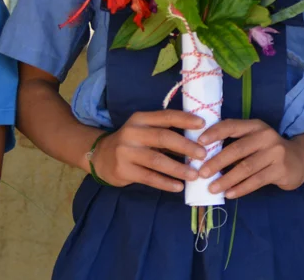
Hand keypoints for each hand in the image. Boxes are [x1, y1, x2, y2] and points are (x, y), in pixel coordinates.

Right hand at [89, 110, 206, 191]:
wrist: (100, 157)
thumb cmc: (132, 143)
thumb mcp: (144, 130)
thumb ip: (164, 131)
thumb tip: (197, 140)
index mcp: (141, 119)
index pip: (166, 116)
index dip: (185, 119)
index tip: (203, 124)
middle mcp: (132, 133)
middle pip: (163, 138)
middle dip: (186, 146)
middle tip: (203, 154)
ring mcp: (126, 152)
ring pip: (157, 160)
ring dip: (178, 168)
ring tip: (194, 175)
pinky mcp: (123, 170)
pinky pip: (149, 178)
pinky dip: (165, 183)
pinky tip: (178, 187)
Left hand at [193, 119, 303, 198]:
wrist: (300, 159)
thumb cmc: (269, 151)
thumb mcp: (255, 140)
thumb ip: (235, 144)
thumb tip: (205, 157)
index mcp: (255, 126)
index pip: (232, 126)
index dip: (215, 133)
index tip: (199, 143)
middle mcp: (266, 136)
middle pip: (238, 149)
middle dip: (217, 161)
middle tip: (201, 173)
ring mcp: (275, 153)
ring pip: (246, 167)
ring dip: (227, 179)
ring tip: (212, 188)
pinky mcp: (281, 170)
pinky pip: (256, 181)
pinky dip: (241, 189)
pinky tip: (229, 194)